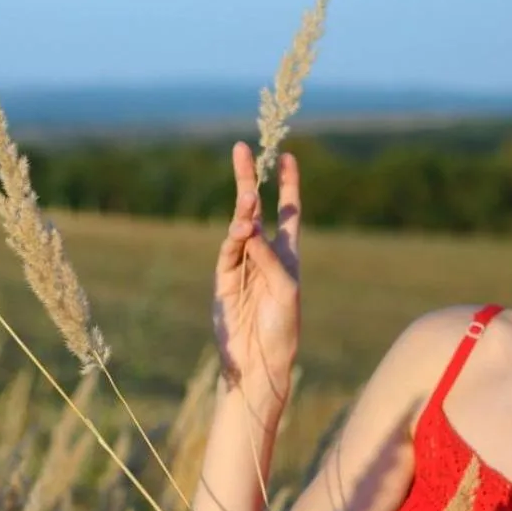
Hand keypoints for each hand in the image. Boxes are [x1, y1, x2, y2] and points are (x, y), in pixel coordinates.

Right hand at [213, 142, 300, 404]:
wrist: (259, 361)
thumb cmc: (282, 328)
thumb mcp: (286, 290)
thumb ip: (269, 258)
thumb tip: (248, 228)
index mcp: (287, 255)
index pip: (288, 211)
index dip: (288, 184)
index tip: (287, 156)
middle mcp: (264, 255)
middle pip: (255, 209)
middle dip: (248, 179)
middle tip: (241, 149)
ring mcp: (241, 266)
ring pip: (239, 228)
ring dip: (244, 212)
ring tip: (249, 199)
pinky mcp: (223, 280)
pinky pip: (228, 253)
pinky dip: (234, 239)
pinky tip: (243, 229)